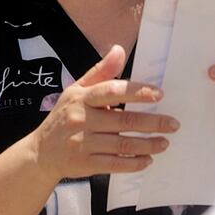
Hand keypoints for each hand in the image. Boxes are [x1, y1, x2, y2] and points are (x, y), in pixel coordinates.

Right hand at [28, 45, 178, 181]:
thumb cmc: (64, 116)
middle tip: (173, 124)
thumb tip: (119, 50)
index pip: (111, 92)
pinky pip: (116, 164)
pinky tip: (148, 159)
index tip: (158, 95)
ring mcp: (82, 143)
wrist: (41, 151)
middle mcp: (81, 119)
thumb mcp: (76, 90)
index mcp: (80, 98)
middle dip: (152, 123)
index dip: (136, 93)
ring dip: (148, 144)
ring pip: (123, 145)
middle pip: (123, 121)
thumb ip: (100, 72)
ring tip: (164, 142)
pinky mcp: (85, 164)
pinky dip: (135, 163)